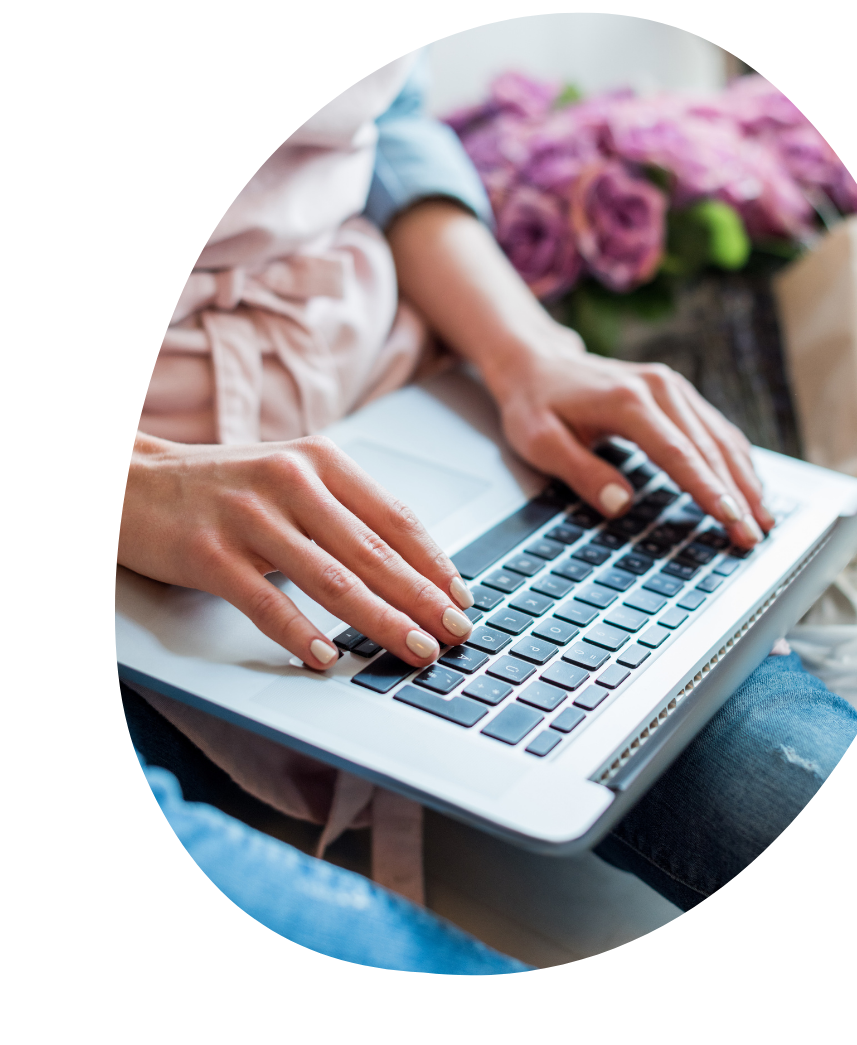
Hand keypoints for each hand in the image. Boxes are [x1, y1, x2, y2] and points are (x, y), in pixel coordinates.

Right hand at [119, 433, 474, 669]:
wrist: (132, 481)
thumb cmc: (225, 487)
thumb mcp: (292, 479)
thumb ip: (345, 514)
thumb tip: (411, 569)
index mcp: (321, 460)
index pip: (395, 518)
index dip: (435, 563)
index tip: (463, 599)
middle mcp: (292, 480)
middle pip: (374, 551)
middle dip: (422, 599)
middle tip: (456, 635)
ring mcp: (251, 516)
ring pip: (332, 578)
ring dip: (380, 620)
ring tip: (415, 649)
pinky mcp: (211, 553)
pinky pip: (266, 601)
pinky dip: (301, 633)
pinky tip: (329, 657)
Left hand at [489, 342, 773, 549]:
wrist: (537, 363)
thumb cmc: (535, 405)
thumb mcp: (540, 443)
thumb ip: (582, 473)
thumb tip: (622, 505)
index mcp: (627, 401)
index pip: (679, 454)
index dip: (707, 490)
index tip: (731, 520)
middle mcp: (659, 388)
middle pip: (709, 449)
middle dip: (737, 496)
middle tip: (754, 536)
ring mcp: (673, 387)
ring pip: (721, 438)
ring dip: (746, 480)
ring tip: (764, 519)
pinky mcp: (678, 393)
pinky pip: (717, 429)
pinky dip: (737, 460)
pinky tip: (750, 486)